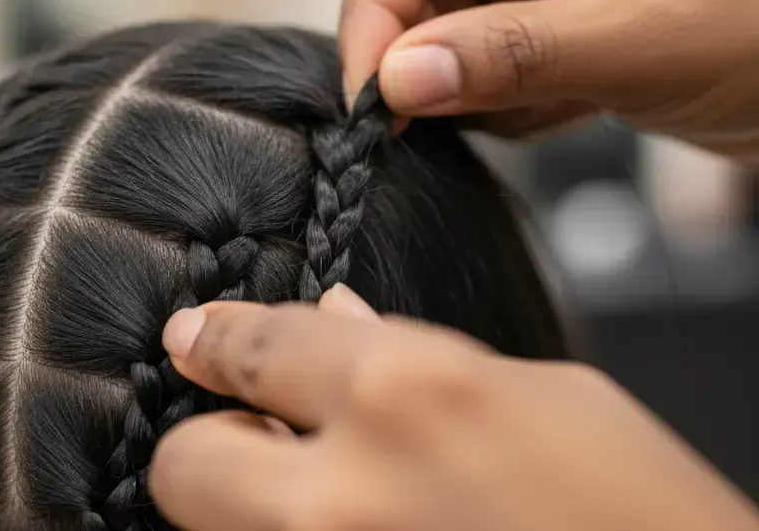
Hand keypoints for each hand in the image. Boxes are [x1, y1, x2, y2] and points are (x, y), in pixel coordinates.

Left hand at [149, 286, 758, 530]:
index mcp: (411, 394)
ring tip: (326, 491)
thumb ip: (420, 357)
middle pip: (186, 464)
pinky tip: (360, 526)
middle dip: (211, 443)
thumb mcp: (547, 395)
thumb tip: (334, 319)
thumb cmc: (642, 510)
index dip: (219, 335)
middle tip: (259, 435)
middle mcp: (349, 496)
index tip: (195, 333)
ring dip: (248, 506)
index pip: (258, 346)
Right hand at [339, 0, 758, 160]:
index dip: (372, 6)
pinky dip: (487, 96)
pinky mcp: (528, 2)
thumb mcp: (638, 43)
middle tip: (433, 116)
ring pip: (425, 18)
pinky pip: (461, 52)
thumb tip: (393, 80)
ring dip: (460, 78)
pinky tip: (560, 105)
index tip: (370, 94)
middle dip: (411, 45)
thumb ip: (506, 56)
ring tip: (545, 104)